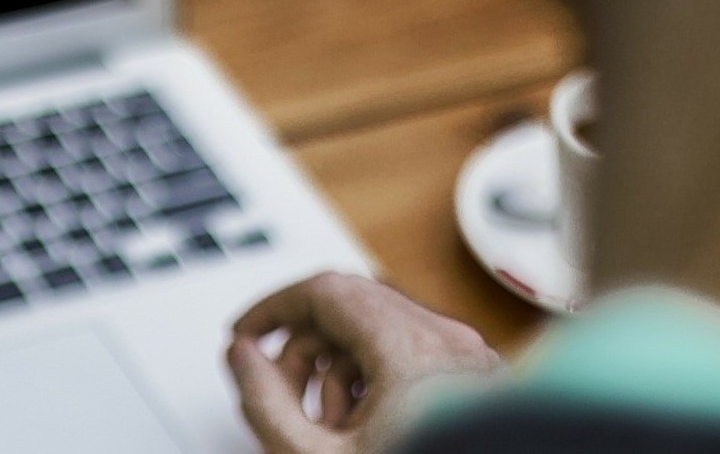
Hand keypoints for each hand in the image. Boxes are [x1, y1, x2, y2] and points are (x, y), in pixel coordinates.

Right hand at [227, 273, 503, 452]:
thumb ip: (264, 402)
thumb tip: (242, 355)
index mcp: (412, 351)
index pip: (325, 292)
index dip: (272, 309)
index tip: (245, 334)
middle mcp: (450, 343)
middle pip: (350, 309)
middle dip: (303, 348)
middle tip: (278, 391)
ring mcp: (469, 360)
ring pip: (379, 332)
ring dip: (337, 368)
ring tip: (327, 425)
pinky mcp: (477, 380)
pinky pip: (410, 355)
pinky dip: (374, 380)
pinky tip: (362, 428)